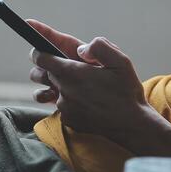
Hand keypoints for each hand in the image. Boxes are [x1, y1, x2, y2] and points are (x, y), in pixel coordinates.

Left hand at [28, 19, 147, 138]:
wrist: (131, 124)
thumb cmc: (126, 91)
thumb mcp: (121, 61)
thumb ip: (99, 47)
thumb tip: (80, 49)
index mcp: (73, 73)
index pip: (40, 57)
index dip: (39, 51)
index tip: (41, 49)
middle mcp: (63, 90)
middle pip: (42, 73)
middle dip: (48, 67)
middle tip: (66, 66)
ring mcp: (64, 107)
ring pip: (48, 91)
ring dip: (54, 85)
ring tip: (70, 84)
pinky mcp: (67, 119)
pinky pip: (58, 106)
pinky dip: (66, 101)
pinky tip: (81, 100)